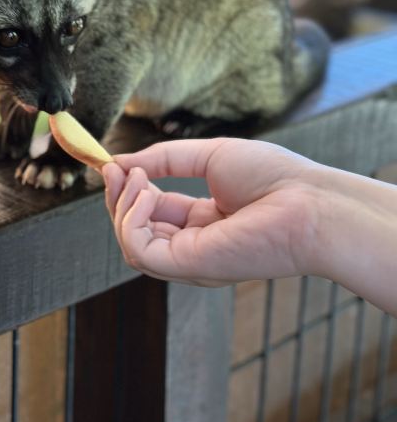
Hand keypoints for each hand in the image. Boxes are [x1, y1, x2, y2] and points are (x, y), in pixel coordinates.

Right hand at [103, 138, 324, 286]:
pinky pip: (140, 251)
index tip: (112, 164)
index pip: (152, 210)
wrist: (309, 202)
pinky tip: (147, 193)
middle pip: (135, 229)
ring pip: (131, 243)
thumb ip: (163, 159)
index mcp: (203, 221)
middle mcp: (195, 244)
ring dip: (121, 206)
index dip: (128, 188)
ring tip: (136, 177)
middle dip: (117, 197)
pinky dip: (131, 220)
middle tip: (113, 169)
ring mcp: (191, 259)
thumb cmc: (273, 177)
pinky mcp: (189, 265)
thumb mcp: (208, 156)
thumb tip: (118, 162)